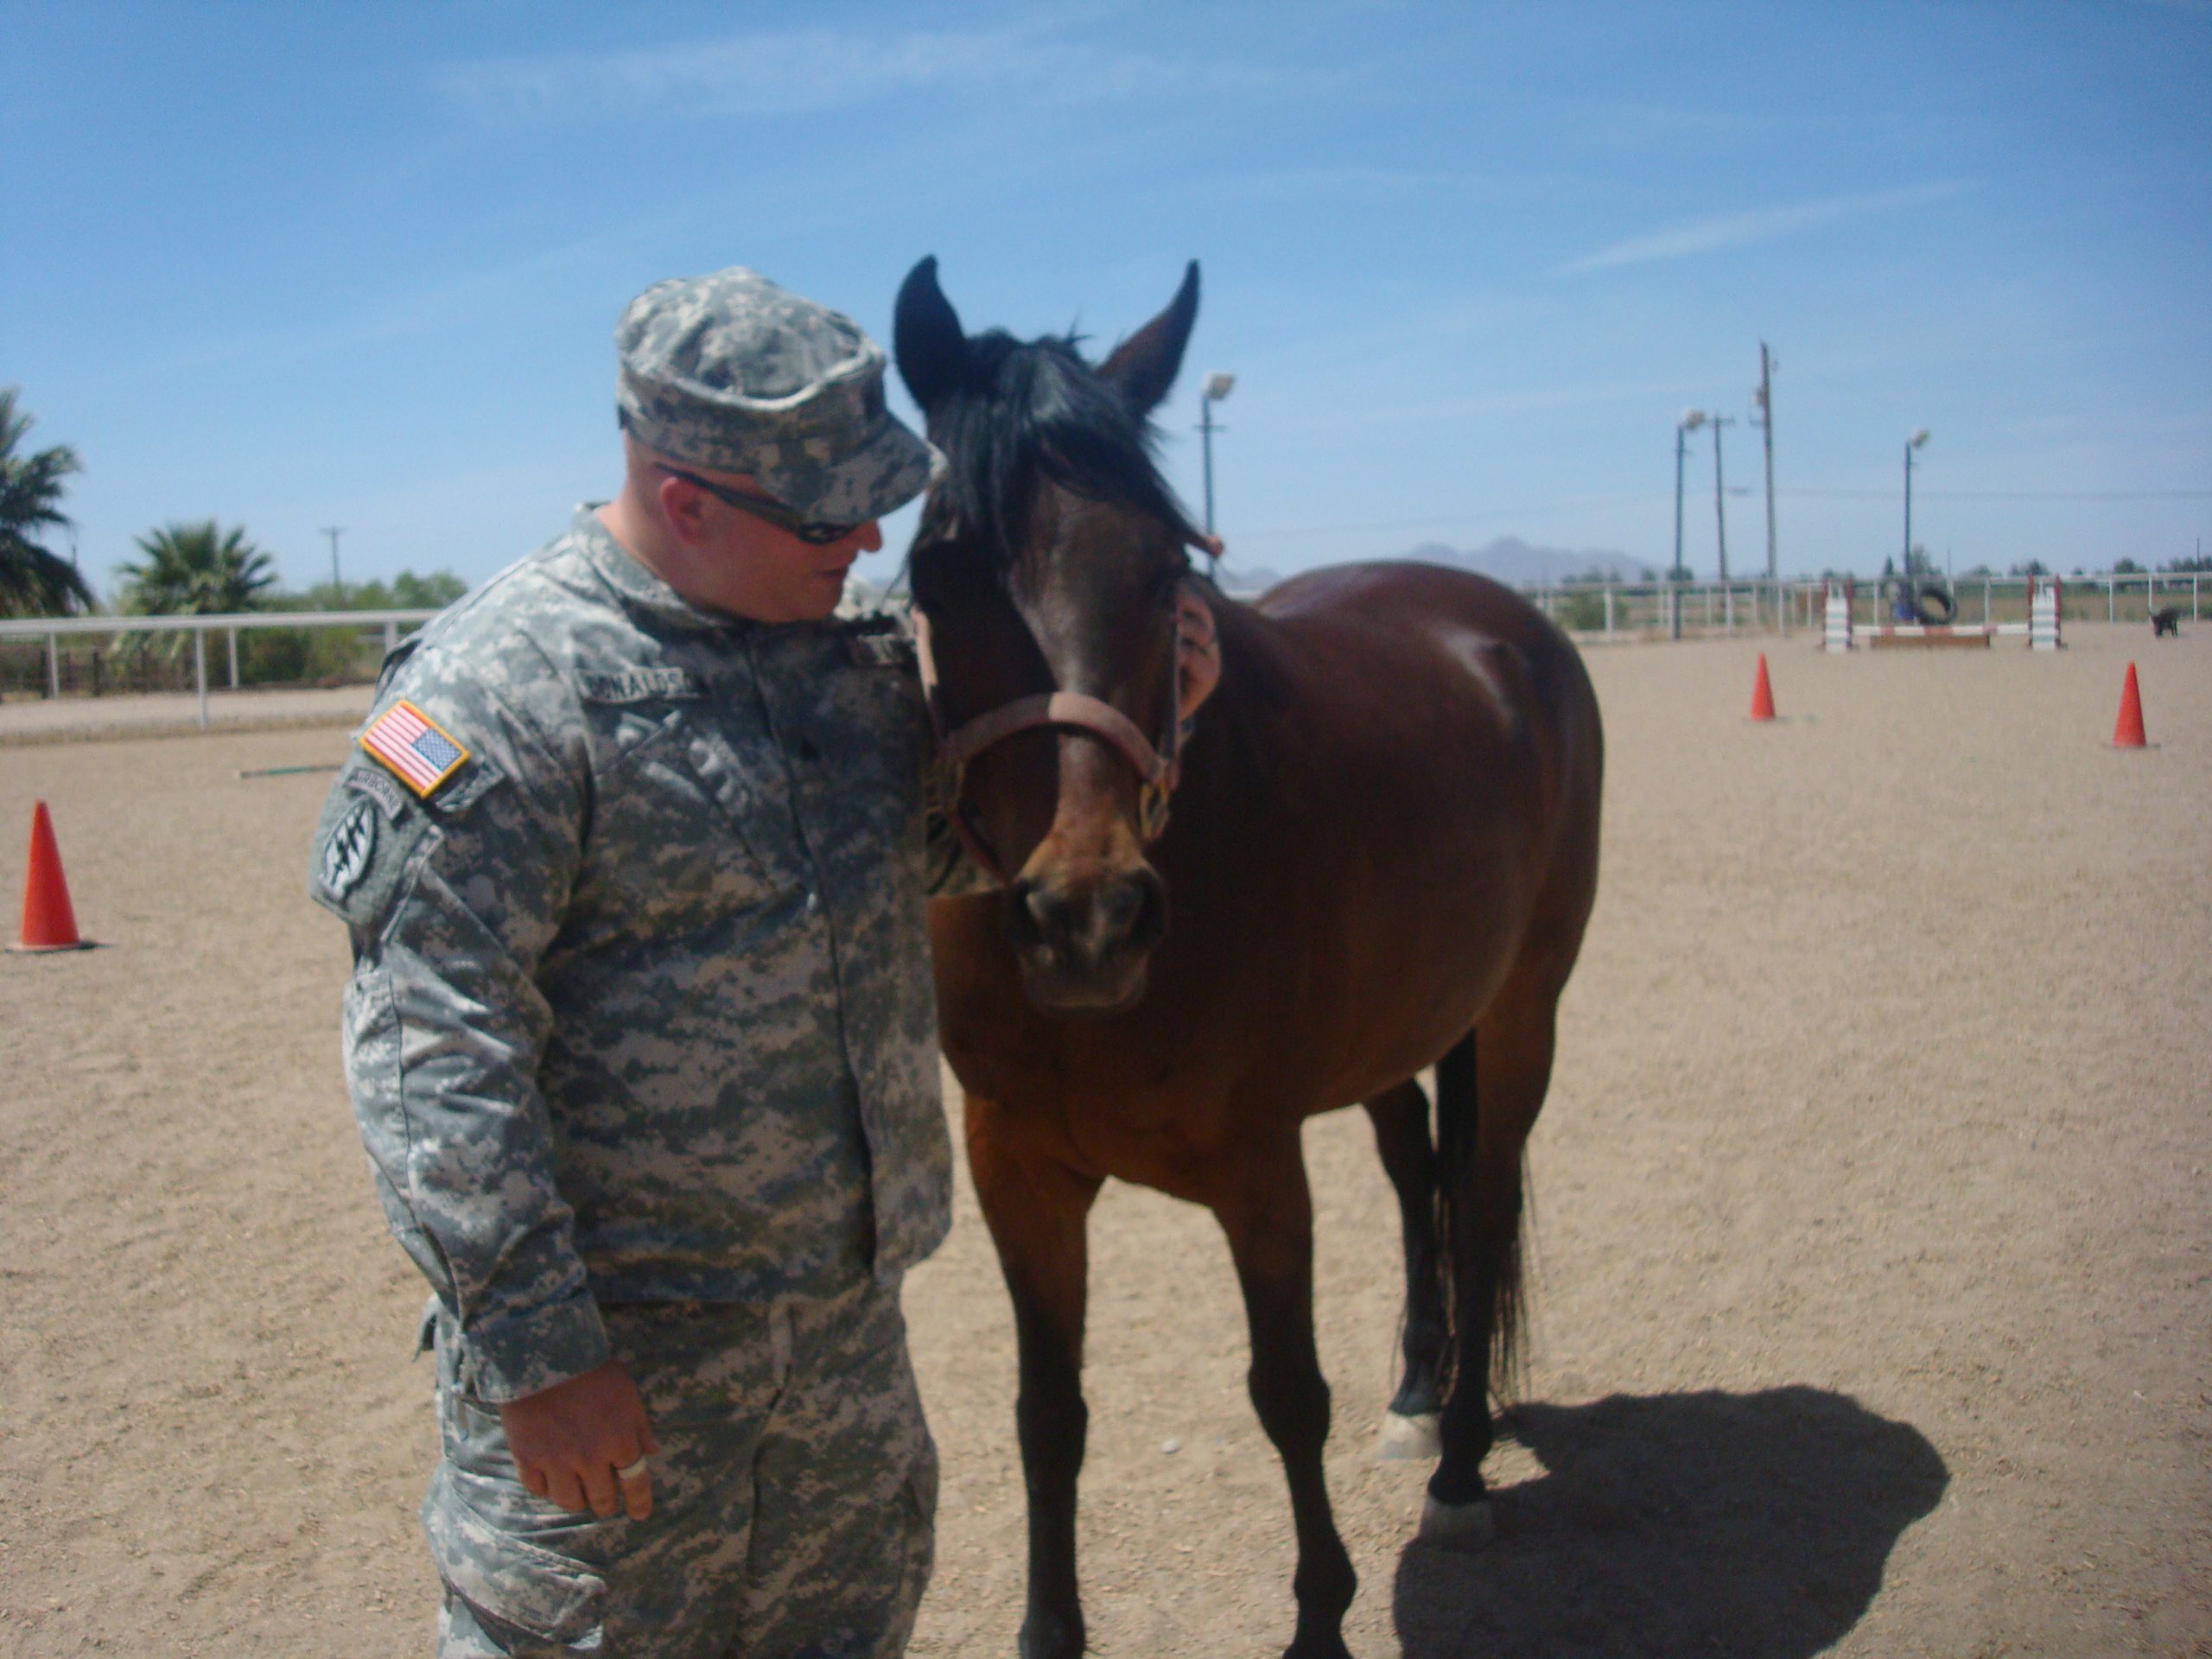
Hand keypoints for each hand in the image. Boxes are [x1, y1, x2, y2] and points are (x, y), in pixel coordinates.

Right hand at [499, 1359, 658, 1520]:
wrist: (543, 1358)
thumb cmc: (592, 1373)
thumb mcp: (627, 1394)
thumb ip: (640, 1427)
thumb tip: (652, 1452)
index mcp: (619, 1441)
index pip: (635, 1483)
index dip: (639, 1503)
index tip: (640, 1515)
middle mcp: (589, 1458)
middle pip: (601, 1500)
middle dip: (606, 1505)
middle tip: (604, 1502)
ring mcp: (557, 1461)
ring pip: (569, 1502)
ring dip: (577, 1500)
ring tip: (577, 1490)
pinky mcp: (528, 1459)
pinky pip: (538, 1490)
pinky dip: (546, 1488)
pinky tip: (550, 1478)